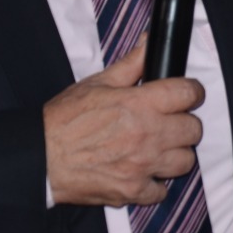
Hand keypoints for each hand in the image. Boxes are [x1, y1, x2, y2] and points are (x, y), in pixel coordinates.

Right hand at [44, 39, 205, 206]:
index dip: (191, 92)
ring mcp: (142, 165)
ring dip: (175, 154)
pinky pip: (161, 190)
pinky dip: (155, 183)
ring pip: (185, 161)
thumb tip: (148, 42)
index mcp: (141, 104)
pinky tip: (143, 172)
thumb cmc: (64, 120)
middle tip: (170, 123)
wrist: (39, 157)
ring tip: (159, 148)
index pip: (190, 93)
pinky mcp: (132, 190)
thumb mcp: (99, 83)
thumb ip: (132, 63)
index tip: (186, 96)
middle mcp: (148, 134)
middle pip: (193, 129)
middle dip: (185, 124)